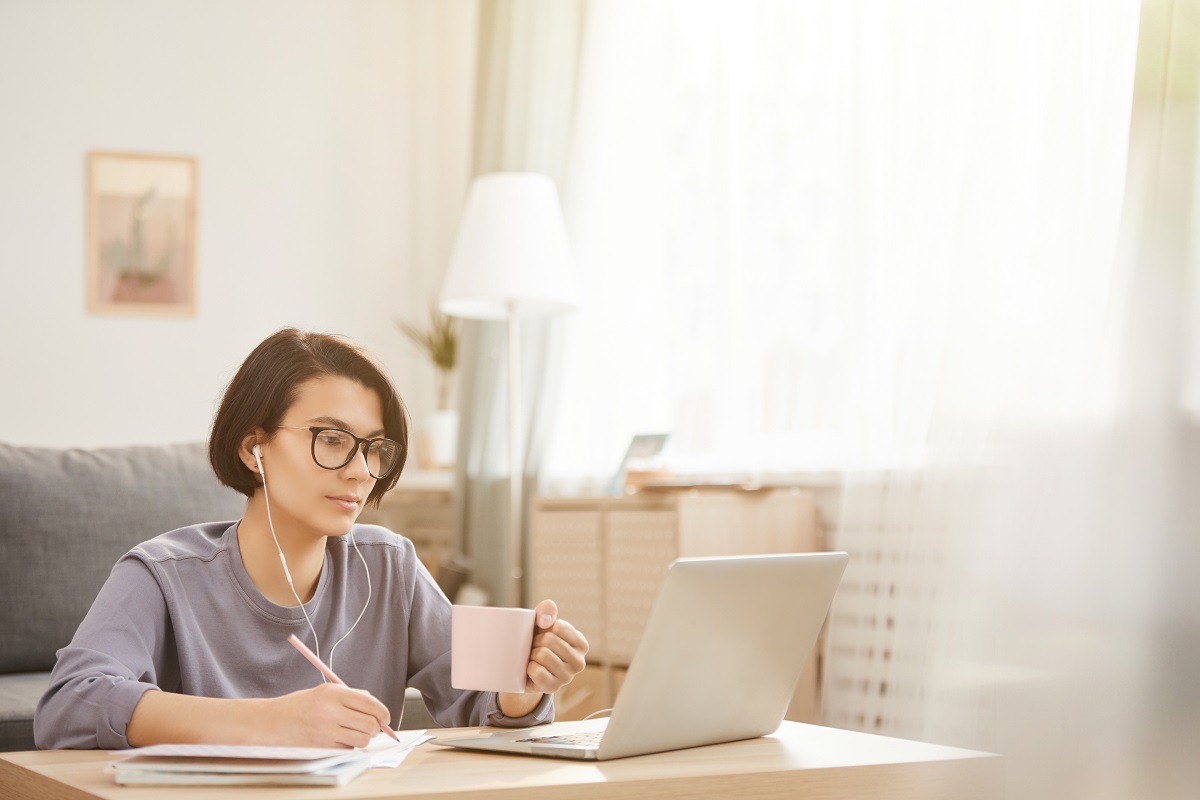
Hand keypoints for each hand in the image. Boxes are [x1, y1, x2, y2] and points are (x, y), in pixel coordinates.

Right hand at [261, 683, 392, 747]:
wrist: (271, 722)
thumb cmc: (300, 705)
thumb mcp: (325, 691)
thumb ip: (351, 695)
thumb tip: (375, 704)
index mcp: (334, 693)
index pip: (371, 704)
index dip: (383, 713)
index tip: (386, 718)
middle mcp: (331, 711)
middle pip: (370, 724)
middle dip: (375, 727)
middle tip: (371, 727)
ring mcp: (326, 731)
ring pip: (362, 739)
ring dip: (363, 738)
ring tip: (353, 732)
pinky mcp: (322, 747)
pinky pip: (348, 749)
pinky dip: (349, 746)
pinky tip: (338, 738)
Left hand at [525, 599, 588, 693]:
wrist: (524, 668)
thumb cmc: (537, 640)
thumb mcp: (543, 621)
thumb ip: (547, 609)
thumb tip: (545, 621)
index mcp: (581, 644)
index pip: (558, 626)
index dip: (544, 628)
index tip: (543, 634)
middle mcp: (579, 662)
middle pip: (549, 640)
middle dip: (536, 641)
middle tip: (535, 647)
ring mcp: (567, 677)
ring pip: (542, 655)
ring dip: (531, 654)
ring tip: (533, 657)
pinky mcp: (553, 688)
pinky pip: (537, 672)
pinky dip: (529, 668)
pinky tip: (531, 669)